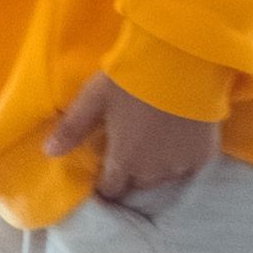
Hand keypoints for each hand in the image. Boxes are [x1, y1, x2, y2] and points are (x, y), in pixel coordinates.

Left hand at [41, 70, 220, 211]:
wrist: (183, 63)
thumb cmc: (132, 80)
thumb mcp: (94, 99)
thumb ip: (72, 129)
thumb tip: (47, 152)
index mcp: (124, 162)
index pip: (111, 189)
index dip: (106, 181)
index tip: (105, 169)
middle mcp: (153, 172)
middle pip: (138, 183)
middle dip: (132, 171)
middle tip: (131, 147)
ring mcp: (181, 165)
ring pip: (165, 176)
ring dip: (158, 166)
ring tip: (155, 141)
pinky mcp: (205, 155)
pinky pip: (190, 165)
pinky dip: (183, 156)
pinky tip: (179, 138)